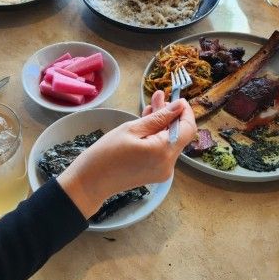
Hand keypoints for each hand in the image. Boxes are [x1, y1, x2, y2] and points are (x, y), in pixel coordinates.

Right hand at [58, 90, 195, 218]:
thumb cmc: (106, 154)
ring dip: (162, 124)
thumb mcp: (132, 129)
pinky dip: (157, 136)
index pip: (188, 128)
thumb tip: (180, 105)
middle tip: (157, 96)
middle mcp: (169, 164)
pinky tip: (146, 125)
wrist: (91, 182)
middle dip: (170, 115)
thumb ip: (159, 117)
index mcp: (163, 152)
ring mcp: (163, 171)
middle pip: (178, 134)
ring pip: (170, 141)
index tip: (177, 98)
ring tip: (149, 107)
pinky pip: (162, 150)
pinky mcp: (156, 173)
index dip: (185, 112)